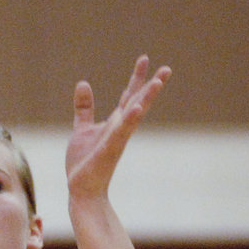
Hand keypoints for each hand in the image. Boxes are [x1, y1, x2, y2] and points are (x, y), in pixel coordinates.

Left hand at [65, 56, 171, 200]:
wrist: (82, 190)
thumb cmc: (84, 163)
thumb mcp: (82, 129)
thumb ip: (84, 108)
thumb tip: (83, 83)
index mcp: (114, 123)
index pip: (128, 96)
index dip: (136, 78)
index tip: (144, 59)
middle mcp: (120, 129)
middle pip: (137, 102)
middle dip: (151, 86)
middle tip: (167, 68)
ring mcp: (117, 139)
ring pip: (134, 115)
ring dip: (146, 99)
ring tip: (157, 82)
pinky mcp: (109, 150)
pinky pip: (120, 133)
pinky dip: (128, 120)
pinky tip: (136, 108)